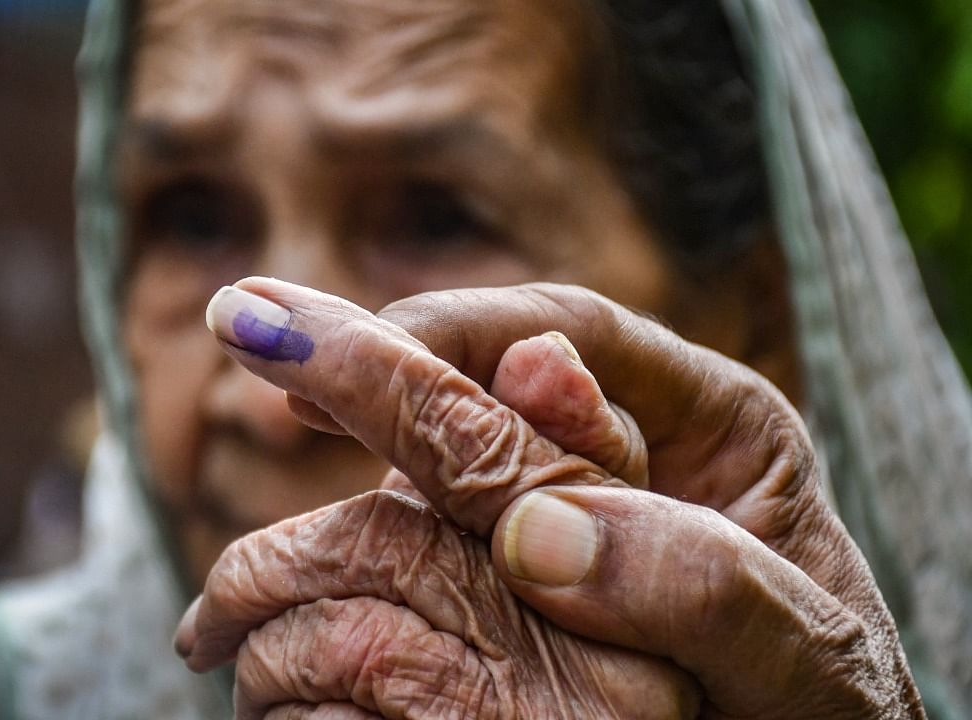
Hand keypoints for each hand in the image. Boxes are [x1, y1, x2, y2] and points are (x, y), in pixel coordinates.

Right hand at [180, 278, 922, 718]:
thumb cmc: (827, 717)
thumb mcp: (804, 660)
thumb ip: (703, 582)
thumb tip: (536, 531)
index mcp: (715, 428)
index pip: (574, 332)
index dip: (462, 329)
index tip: (374, 349)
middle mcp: (622, 455)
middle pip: (483, 381)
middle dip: (375, 361)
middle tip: (259, 331)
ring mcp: (559, 514)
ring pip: (440, 463)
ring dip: (357, 448)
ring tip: (282, 420)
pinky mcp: (514, 581)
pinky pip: (430, 542)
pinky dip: (367, 543)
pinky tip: (305, 547)